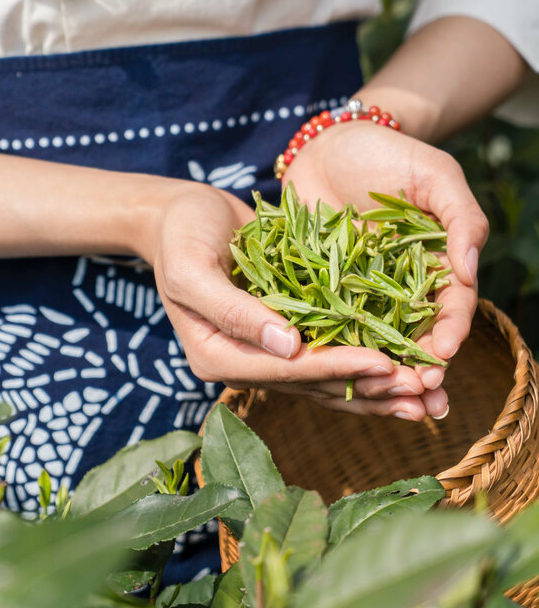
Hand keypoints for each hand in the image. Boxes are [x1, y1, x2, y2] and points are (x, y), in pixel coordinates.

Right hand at [139, 181, 442, 418]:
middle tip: (422, 388)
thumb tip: (286, 346)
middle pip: (312, 384)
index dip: (335, 368)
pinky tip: (405, 366)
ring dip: (377, 387)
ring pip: (327, 379)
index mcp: (216, 357)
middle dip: (369, 387)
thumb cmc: (180, 233)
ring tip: (428, 394)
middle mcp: (243, 363)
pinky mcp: (286, 332)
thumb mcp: (192, 268)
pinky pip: (330, 352)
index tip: (383, 364)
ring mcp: (266, 351)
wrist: (181, 214)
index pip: (284, 370)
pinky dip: (366, 361)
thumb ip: (233, 310)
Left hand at [284, 119, 488, 417]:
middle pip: (415, 334)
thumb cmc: (389, 154)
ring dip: (378, 370)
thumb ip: (460, 219)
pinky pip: (324, 320)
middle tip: (417, 396)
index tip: (443, 355)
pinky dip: (330, 347)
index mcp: (435, 264)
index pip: (450, 306)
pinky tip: (329, 371)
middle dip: (419, 366)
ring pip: (372, 338)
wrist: (330, 143)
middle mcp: (400, 286)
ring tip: (380, 396)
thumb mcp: (435, 176)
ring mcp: (358, 290)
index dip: (450, 331)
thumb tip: (471, 271)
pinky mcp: (319, 287)